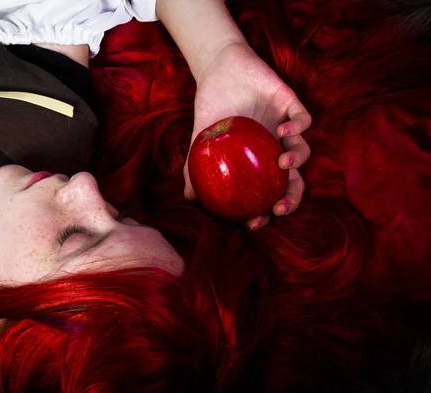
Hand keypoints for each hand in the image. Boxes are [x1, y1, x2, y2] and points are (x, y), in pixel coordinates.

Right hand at [184, 42, 311, 229]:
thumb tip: (189, 198)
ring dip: (298, 160)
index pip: (269, 192)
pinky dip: (299, 128)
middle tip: (279, 206)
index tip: (257, 221)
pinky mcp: (291, 104)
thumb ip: (194, 168)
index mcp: (257, 162)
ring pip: (304, 150)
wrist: (219, 70)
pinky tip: (282, 129)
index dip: (268, 210)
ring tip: (282, 161)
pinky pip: (305, 120)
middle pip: (293, 180)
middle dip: (292, 197)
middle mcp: (275, 148)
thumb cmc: (210, 107)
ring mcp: (285, 127)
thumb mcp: (199, 141)